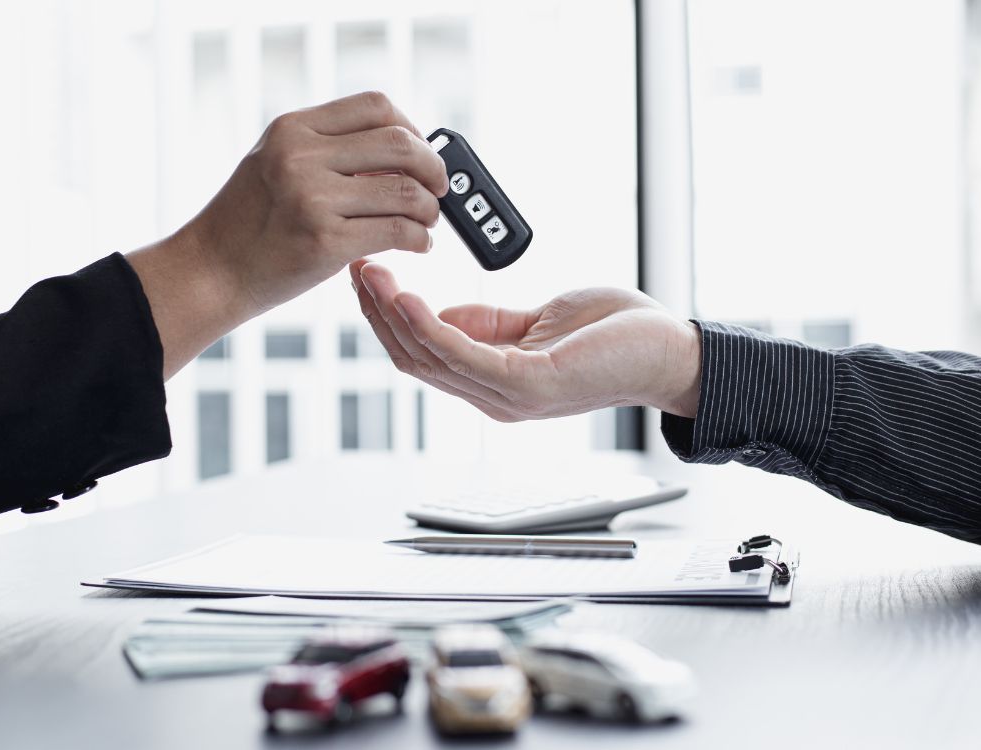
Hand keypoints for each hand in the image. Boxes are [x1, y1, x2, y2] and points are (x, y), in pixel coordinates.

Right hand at [129, 91, 447, 377]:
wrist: (209, 272)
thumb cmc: (247, 224)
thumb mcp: (273, 165)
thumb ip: (325, 151)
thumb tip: (398, 150)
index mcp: (292, 130)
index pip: (376, 106)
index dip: (412, 128)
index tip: (421, 151)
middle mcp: (301, 157)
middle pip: (400, 144)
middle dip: (433, 167)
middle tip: (439, 189)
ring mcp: (312, 199)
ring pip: (405, 190)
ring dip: (430, 209)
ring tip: (427, 222)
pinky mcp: (325, 242)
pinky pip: (398, 231)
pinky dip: (420, 238)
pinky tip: (418, 244)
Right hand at [350, 261, 702, 420]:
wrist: (672, 351)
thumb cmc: (615, 334)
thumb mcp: (536, 321)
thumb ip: (488, 324)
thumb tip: (442, 315)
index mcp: (493, 382)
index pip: (422, 356)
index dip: (388, 318)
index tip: (369, 274)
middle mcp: (493, 397)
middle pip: (414, 359)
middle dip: (377, 313)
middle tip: (355, 266)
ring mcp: (509, 397)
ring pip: (428, 359)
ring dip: (392, 315)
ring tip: (370, 273)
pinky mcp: (530, 385)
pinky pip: (463, 356)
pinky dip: (429, 327)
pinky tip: (406, 297)